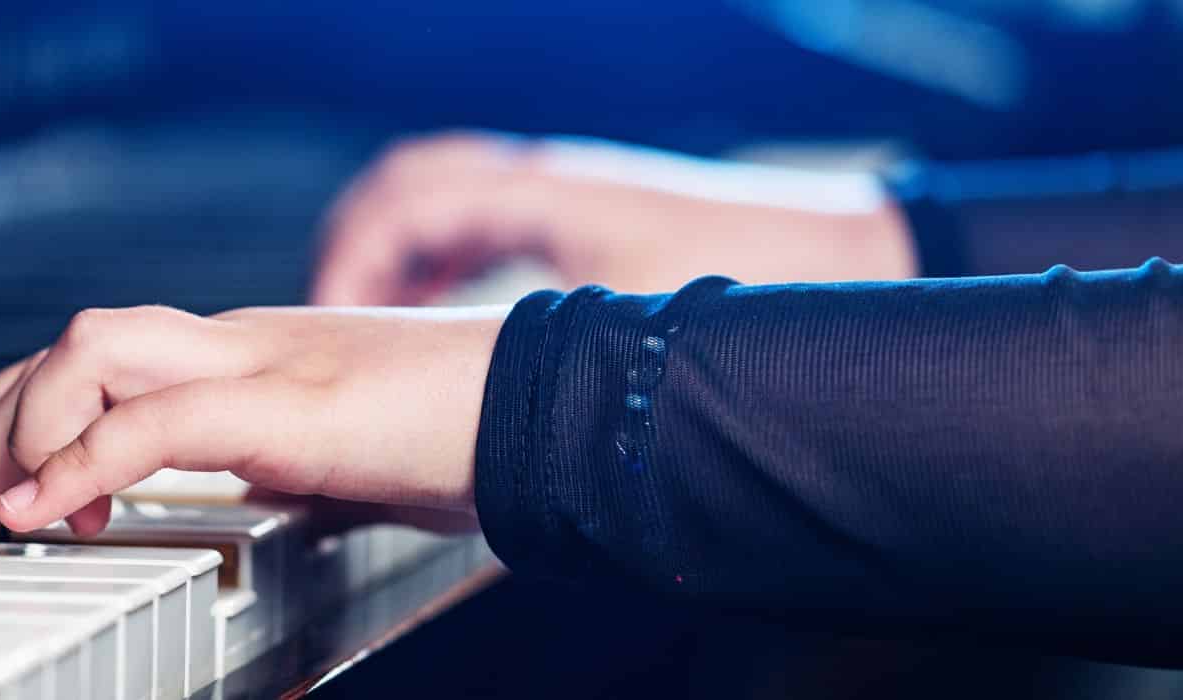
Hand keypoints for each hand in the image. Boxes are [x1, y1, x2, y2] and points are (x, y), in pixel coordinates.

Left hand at [0, 304, 505, 539]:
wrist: (554, 410)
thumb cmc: (464, 437)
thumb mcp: (340, 458)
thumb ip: (272, 469)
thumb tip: (226, 512)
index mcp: (250, 354)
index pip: (102, 352)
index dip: (7, 393)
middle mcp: (242, 343)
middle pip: (74, 343)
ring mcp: (264, 364)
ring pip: (94, 352)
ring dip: (28, 431)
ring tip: (8, 515)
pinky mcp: (291, 407)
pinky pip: (159, 420)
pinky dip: (86, 464)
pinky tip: (50, 512)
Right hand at [310, 131, 917, 305]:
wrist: (855, 251)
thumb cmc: (765, 274)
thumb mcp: (637, 327)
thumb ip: (548, 356)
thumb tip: (471, 401)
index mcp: (543, 193)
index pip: (405, 203)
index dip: (351, 262)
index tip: (328, 320)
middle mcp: (545, 180)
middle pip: (406, 183)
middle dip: (354, 245)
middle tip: (327, 313)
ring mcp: (564, 194)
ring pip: (441, 196)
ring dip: (397, 251)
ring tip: (370, 317)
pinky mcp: (585, 218)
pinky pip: (481, 218)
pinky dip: (442, 258)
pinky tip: (445, 312)